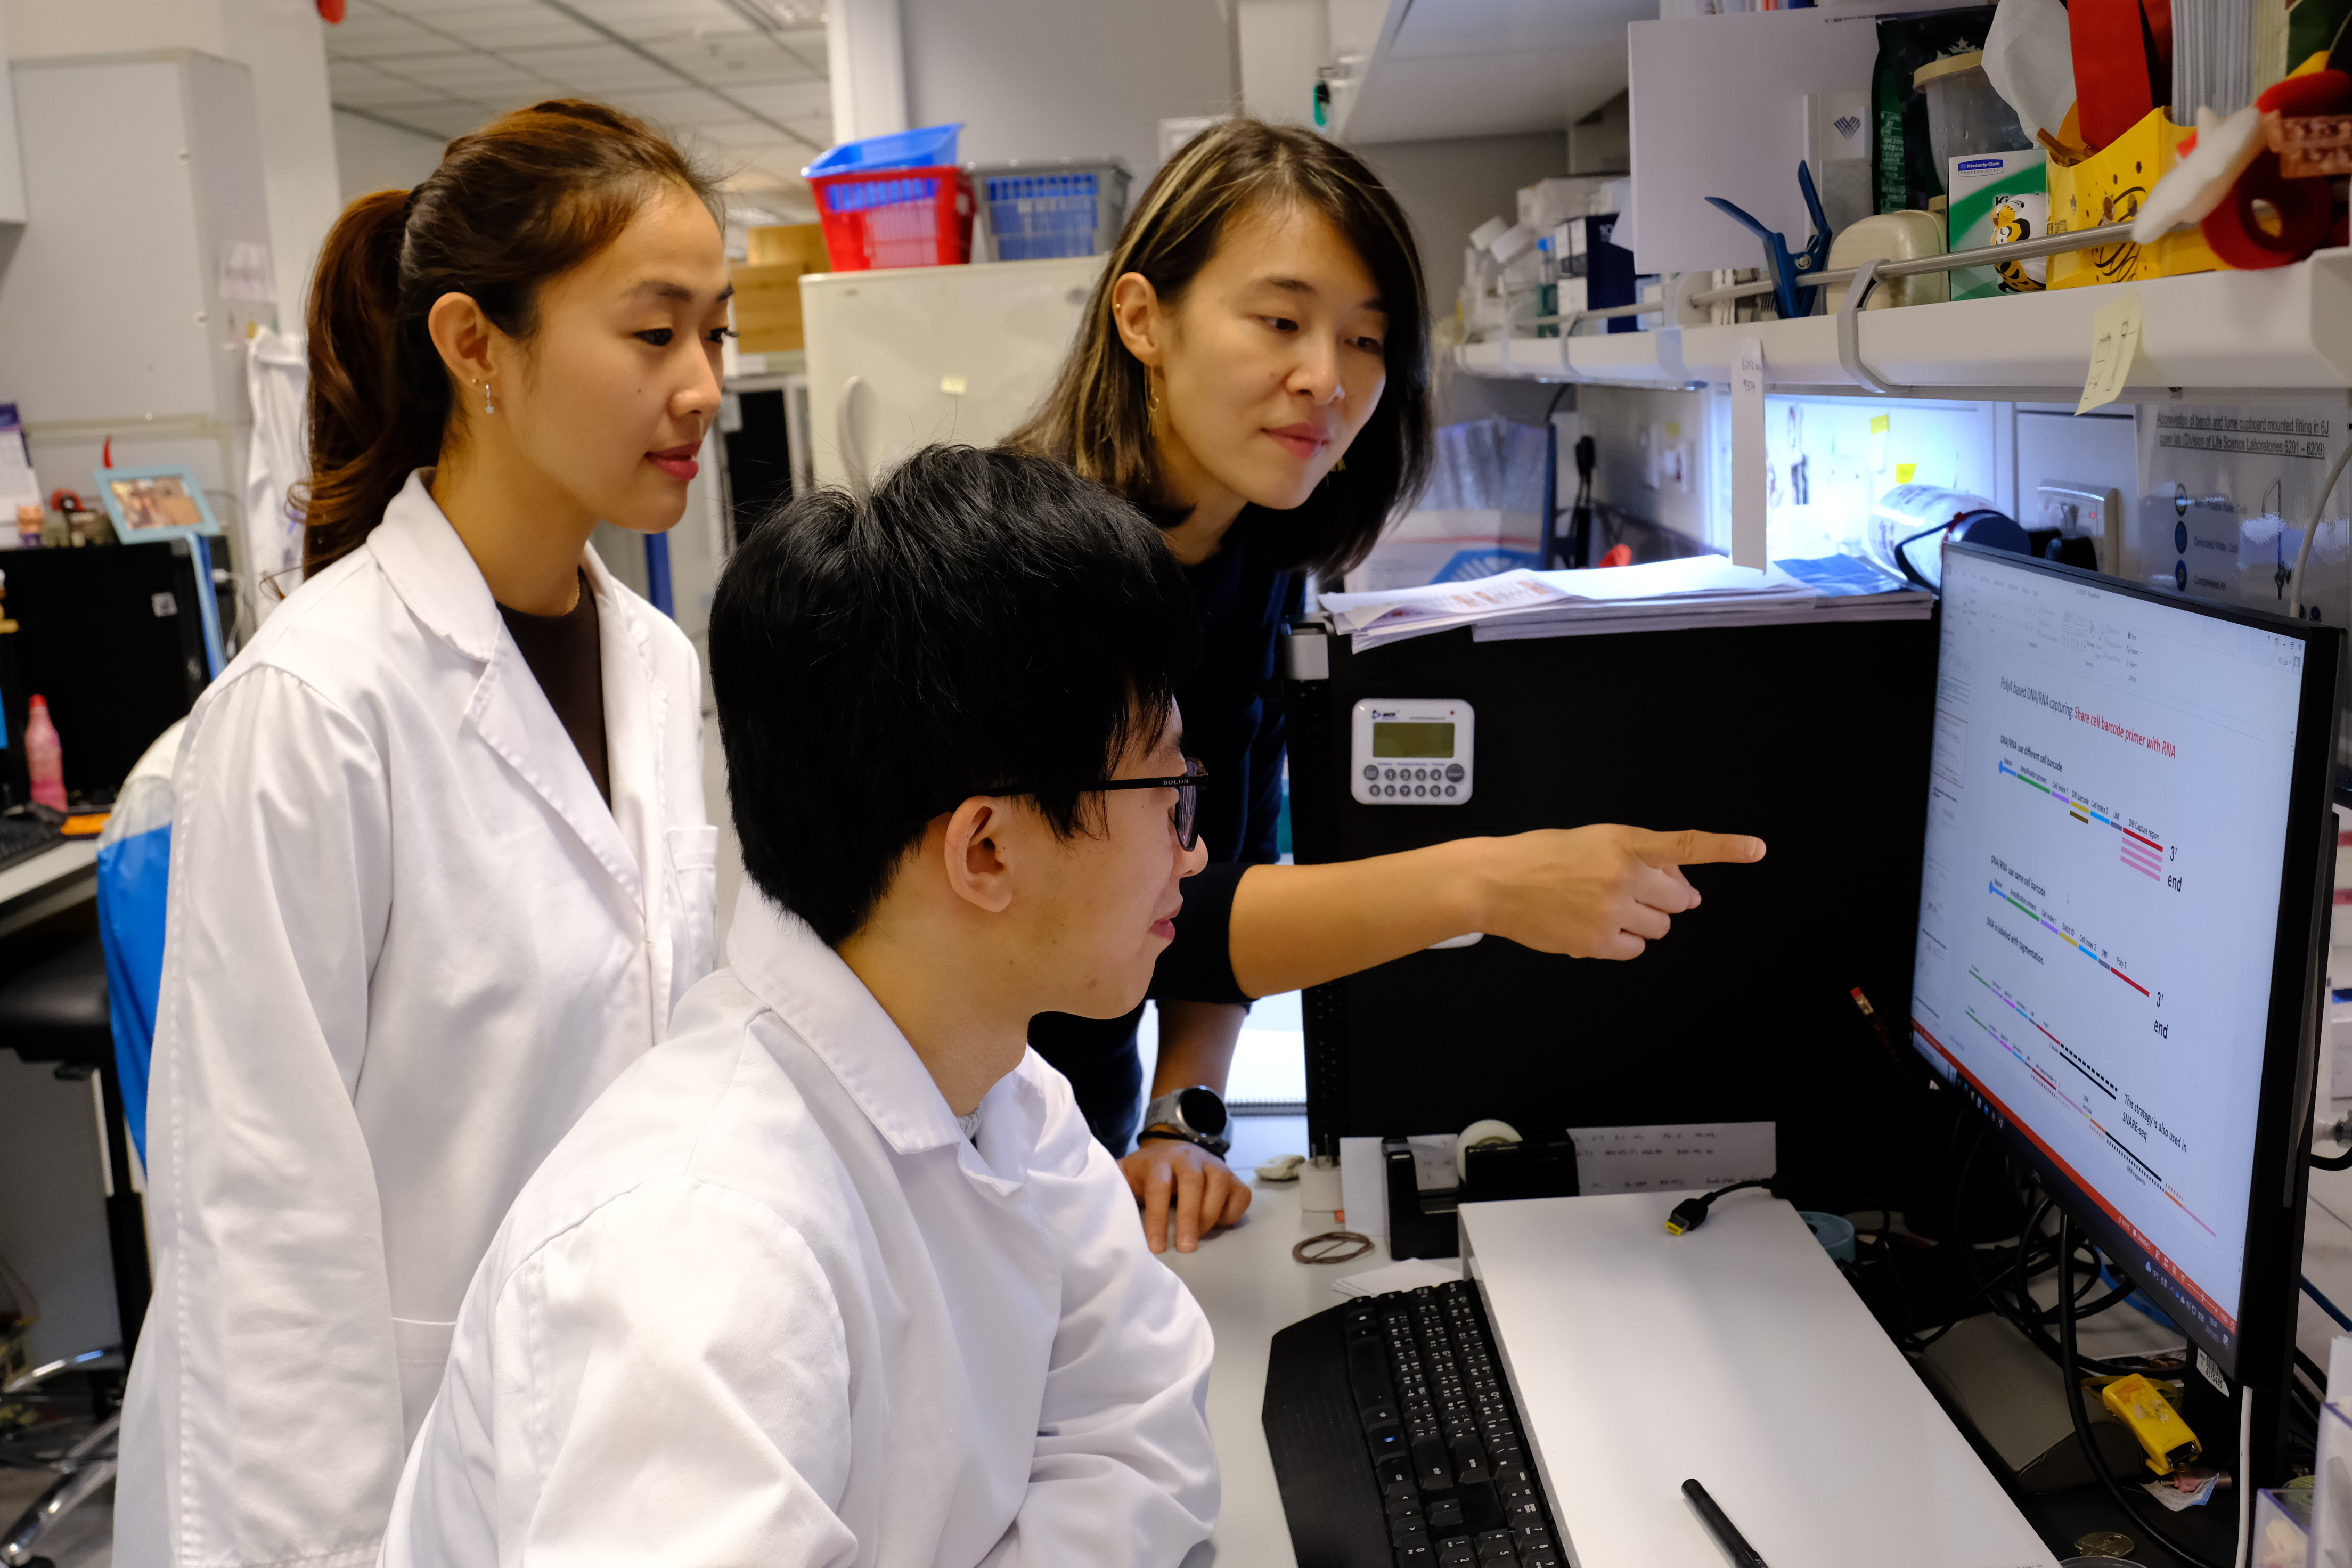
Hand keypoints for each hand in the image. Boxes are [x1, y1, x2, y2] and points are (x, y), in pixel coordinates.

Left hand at [1121, 1134, 1252, 1253]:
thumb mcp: (1127, 1172)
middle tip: (1186, 1248)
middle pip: (1193, 1182)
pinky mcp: (1232, 1176)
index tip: (1156, 1247)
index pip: (1159, 1187)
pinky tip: (1218, 1224)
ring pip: (1220, 1184)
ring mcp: (1214, 1165)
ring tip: (1198, 1238)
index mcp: (1159, 1161)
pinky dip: (1232, 1212)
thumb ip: (1113, 1184)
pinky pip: (1240, 1194)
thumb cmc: (1148, 1170)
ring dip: (1211, 1216)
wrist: (1174, 1145)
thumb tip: (1090, 1200)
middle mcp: (1189, 1158)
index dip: (1158, 1217)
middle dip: (1190, 1217)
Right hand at [1468, 825, 1764, 960]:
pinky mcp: (1597, 941)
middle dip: (1664, 899)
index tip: (1756, 849)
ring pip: (1660, 928)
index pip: (1684, 845)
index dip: (1724, 848)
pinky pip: (1634, 949)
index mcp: (1624, 842)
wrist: (1496, 881)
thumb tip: (1681, 887)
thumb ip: (1639, 857)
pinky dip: (1622, 942)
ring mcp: (1611, 910)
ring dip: (1643, 921)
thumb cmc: (1542, 857)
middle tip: (1634, 892)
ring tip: (1606, 908)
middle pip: (1678, 900)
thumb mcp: (1594, 841)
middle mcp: (1623, 875)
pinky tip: (1595, 926)